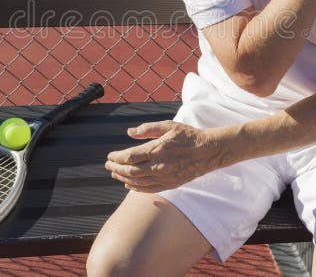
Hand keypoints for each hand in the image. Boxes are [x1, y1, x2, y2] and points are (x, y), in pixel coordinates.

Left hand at [105, 120, 223, 192]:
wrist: (208, 151)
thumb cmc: (188, 136)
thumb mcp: (168, 126)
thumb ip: (148, 129)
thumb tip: (129, 132)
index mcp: (157, 149)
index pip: (130, 157)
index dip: (117, 158)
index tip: (110, 156)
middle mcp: (159, 166)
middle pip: (131, 171)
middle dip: (116, 168)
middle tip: (108, 165)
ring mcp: (165, 177)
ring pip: (138, 182)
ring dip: (123, 178)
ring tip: (115, 173)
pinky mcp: (170, 184)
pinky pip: (149, 189)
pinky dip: (136, 188)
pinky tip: (129, 185)